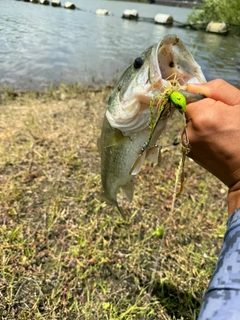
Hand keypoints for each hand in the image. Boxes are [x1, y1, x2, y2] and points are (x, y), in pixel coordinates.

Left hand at [185, 79, 239, 214]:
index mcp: (202, 115)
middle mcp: (189, 130)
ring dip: (201, 125)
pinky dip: (200, 136)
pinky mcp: (187, 153)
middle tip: (224, 122)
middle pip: (189, 111)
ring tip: (221, 134)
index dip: (203, 99)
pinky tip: (215, 143)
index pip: (189, 96)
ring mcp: (187, 143)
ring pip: (190, 124)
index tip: (218, 107)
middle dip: (203, 112)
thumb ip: (217, 89)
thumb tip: (192, 85)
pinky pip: (191, 136)